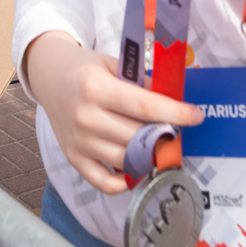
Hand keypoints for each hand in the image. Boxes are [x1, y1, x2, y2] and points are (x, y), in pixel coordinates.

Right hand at [24, 32, 201, 194]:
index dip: (176, 113)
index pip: (145, 106)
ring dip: (149, 157)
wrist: (48, 77)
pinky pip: (104, 182)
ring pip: (126, 160)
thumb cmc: (84, 69)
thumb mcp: (112, 64)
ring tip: (159, 145)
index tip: (196, 116)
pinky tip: (136, 166)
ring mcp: (78, 142)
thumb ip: (141, 83)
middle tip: (177, 130)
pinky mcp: (73, 158)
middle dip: (164, 135)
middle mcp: (85, 117)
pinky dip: (124, 181)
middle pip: (138, 137)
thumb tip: (173, 100)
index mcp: (95, 88)